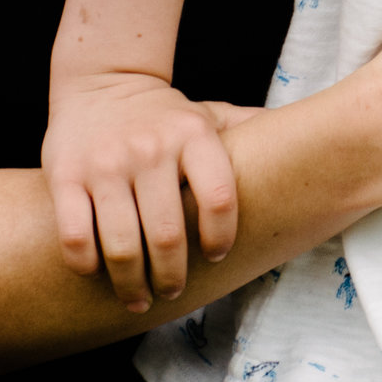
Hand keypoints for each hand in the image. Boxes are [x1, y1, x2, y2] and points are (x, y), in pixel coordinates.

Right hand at [42, 71, 254, 310]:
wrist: (102, 82)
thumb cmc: (165, 114)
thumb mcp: (209, 114)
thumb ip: (251, 131)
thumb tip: (316, 141)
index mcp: (193, 135)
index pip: (218, 197)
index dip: (222, 237)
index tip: (218, 257)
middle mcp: (150, 149)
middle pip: (167, 235)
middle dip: (172, 277)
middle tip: (173, 291)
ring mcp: (106, 164)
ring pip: (121, 245)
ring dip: (132, 284)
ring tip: (140, 299)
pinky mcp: (66, 176)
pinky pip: (75, 236)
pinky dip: (87, 266)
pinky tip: (98, 275)